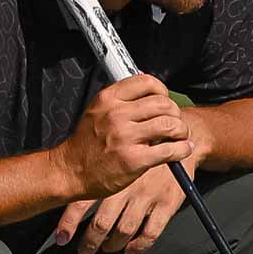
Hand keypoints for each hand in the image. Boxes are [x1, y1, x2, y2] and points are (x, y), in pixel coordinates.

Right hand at [50, 74, 192, 199]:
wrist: (70, 171)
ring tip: (179, 136)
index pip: (147, 82)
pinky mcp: (134, 160)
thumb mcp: (97, 112)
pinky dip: (182, 149)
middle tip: (174, 123)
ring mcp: (125, 137)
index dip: (162, 91)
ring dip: (181, 130)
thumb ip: (121, 101)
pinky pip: (170, 150)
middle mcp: (117, 114)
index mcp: (108, 99)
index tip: (165, 100)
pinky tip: (182, 150)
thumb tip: (150, 94)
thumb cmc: (85, 144)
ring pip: (170, 124)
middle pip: (163, 103)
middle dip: (174, 113)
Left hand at [55, 117, 205, 253]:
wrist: (178, 138)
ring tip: (107, 248)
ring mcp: (147, 196)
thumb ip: (96, 170)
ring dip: (113, 245)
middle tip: (84, 252)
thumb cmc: (141, 147)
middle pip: (101, 223)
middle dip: (90, 242)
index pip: (82, 202)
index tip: (61, 239)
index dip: (69, 223)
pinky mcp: (167, 203)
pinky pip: (150, 233)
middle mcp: (126, 185)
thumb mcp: (116, 150)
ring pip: (124, 231)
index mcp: (110, 173)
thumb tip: (67, 192)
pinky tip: (130, 249)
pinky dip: (138, 246)